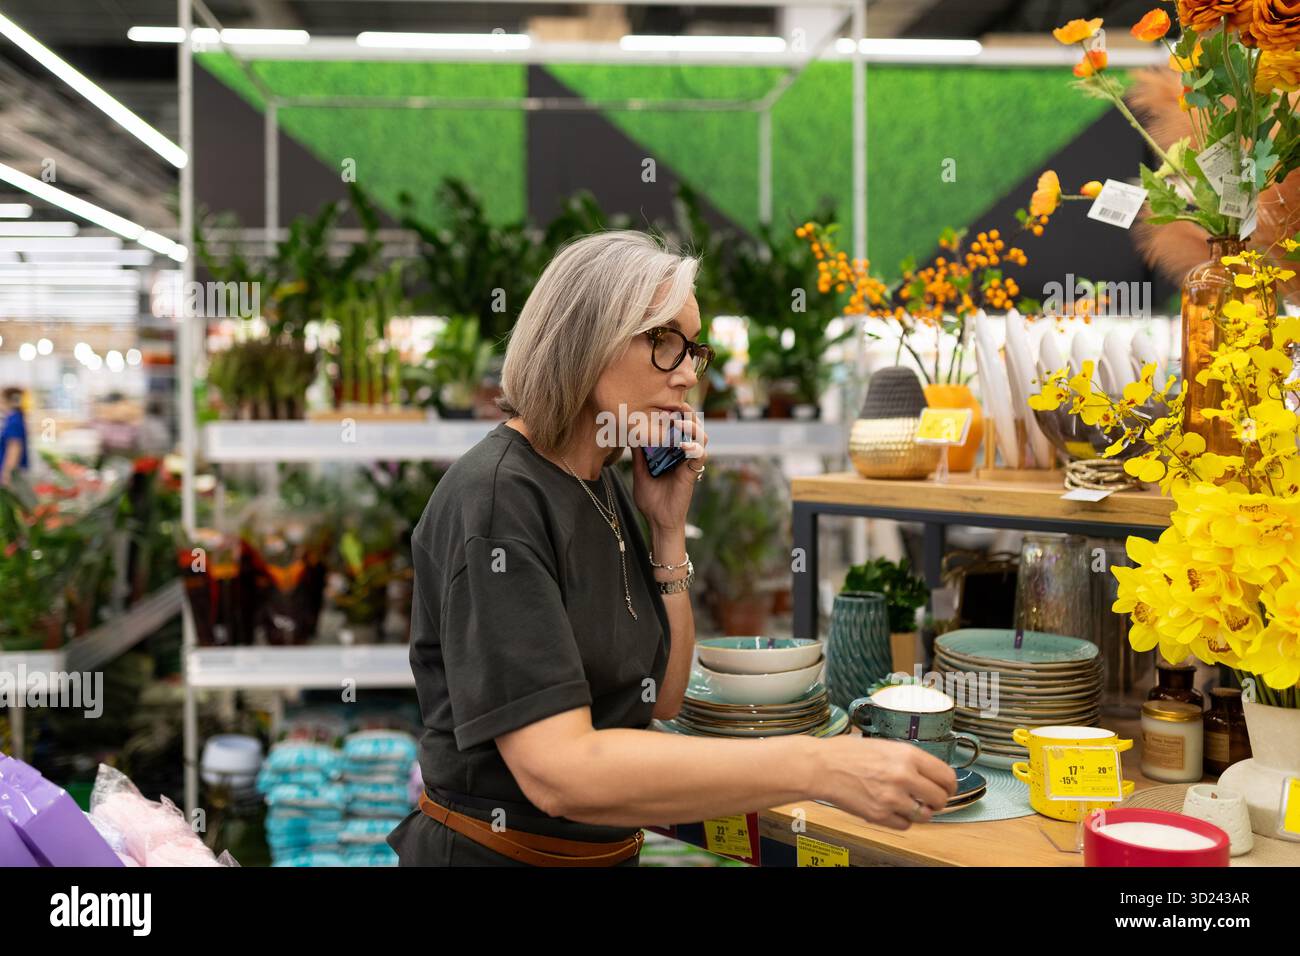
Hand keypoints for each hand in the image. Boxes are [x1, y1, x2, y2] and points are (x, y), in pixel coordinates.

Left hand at [630, 407, 707, 533]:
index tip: (664, 404)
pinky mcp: (693, 473)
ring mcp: (690, 463)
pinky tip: (684, 445)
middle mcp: (684, 454)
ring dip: (692, 427)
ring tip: (678, 422)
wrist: (658, 521)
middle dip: (687, 413)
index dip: (676, 413)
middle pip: (693, 427)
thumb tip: (630, 433)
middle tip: (677, 404)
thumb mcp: (640, 472)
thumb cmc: (651, 500)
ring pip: (701, 437)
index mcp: (672, 451)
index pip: (679, 426)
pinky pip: (700, 456)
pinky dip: (695, 448)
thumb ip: (639, 454)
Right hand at [811, 737, 957, 829]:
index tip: (947, 788)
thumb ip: (909, 760)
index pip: (946, 776)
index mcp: (907, 755)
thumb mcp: (884, 746)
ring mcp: (892, 798)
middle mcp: (904, 776)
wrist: (821, 766)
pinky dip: (901, 820)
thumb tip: (929, 774)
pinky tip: (891, 809)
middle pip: (940, 799)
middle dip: (937, 801)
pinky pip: (905, 825)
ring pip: (924, 815)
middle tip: (930, 799)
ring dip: (920, 812)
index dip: (950, 785)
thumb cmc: (846, 753)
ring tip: (908, 804)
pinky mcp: (880, 815)